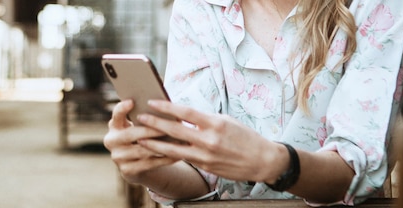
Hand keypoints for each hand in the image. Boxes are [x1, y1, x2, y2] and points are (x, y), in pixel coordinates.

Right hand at [103, 100, 178, 181]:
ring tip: (178, 140)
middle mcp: (112, 141)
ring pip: (143, 150)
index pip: (116, 115)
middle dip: (152, 130)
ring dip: (162, 145)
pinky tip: (178, 154)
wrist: (136, 164)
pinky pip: (150, 164)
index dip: (122, 108)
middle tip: (170, 127)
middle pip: (132, 134)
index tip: (132, 101)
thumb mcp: (137, 126)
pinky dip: (165, 159)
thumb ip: (146, 118)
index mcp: (115, 126)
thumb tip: (167, 108)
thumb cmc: (141, 138)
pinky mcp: (127, 170)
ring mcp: (118, 157)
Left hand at [136, 100, 287, 182]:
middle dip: (155, 124)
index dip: (167, 106)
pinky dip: (169, 153)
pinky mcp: (205, 166)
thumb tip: (183, 113)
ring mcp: (206, 155)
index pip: (186, 111)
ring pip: (174, 149)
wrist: (262, 160)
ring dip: (155, 143)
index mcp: (216, 123)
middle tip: (140, 118)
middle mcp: (209, 139)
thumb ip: (205, 118)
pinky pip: (183, 158)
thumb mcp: (227, 121)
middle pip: (176, 130)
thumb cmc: (245, 137)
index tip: (153, 102)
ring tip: (141, 137)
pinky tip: (158, 150)